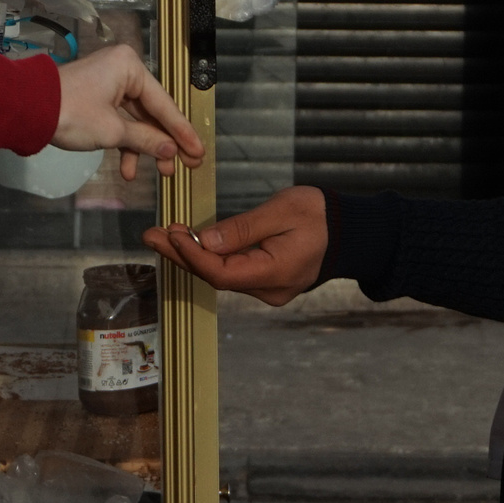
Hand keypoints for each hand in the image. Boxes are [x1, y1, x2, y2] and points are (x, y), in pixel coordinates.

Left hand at [52, 44, 207, 179]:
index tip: (199, 152)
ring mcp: (108, 84)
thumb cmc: (73, 113)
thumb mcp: (113, 131)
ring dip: (144, 148)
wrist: (27, 110)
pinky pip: (119, 121)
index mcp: (130, 67)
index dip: (182, 132)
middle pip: (152, 112)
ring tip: (160, 174)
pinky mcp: (96, 98)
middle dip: (165, 143)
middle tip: (185, 167)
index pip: (164, 105)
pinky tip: (127, 169)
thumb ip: (146, 141)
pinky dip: (124, 143)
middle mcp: (122, 71)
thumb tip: (171, 151)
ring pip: (136, 120)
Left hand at [142, 186, 328, 307]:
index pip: (221, 272)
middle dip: (181, 255)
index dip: (191, 255)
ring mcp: (270, 290)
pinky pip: (233, 273)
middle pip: (216, 277)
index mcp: (276, 272)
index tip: (170, 233)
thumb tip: (204, 242)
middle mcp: (270, 290)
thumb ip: (242, 229)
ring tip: (164, 235)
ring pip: (222, 276)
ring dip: (192, 256)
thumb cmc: (321, 215)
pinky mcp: (269, 283)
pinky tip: (192, 243)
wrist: (352, 231)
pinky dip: (210, 258)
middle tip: (151, 235)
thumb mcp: (282, 212)